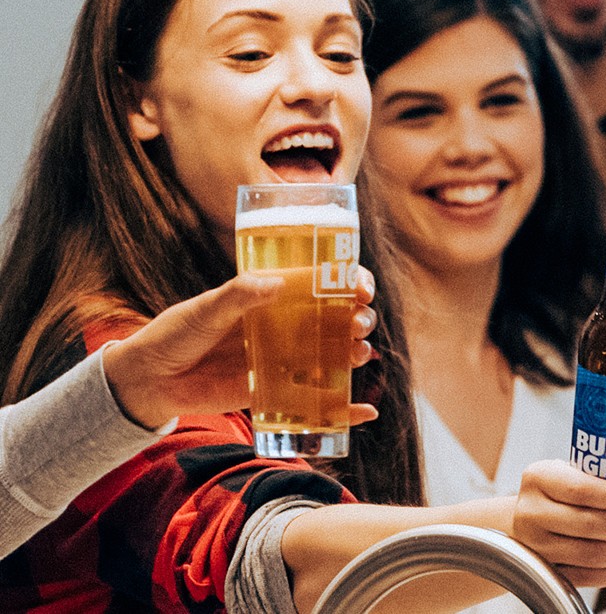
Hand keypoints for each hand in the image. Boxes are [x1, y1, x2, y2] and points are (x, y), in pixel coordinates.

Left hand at [105, 268, 379, 428]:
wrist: (149, 380)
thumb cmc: (175, 333)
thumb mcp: (204, 309)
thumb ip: (238, 295)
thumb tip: (275, 284)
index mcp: (272, 298)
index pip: (322, 284)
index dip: (349, 283)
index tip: (360, 289)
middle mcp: (285, 327)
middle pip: (337, 320)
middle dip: (358, 320)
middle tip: (358, 325)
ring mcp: (283, 360)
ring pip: (333, 356)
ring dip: (355, 355)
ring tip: (358, 356)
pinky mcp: (275, 394)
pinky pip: (315, 399)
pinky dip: (344, 408)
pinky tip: (365, 411)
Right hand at [510, 459, 605, 587]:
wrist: (526, 518)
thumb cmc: (558, 491)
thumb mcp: (578, 472)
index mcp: (540, 477)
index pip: (580, 488)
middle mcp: (531, 511)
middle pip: (587, 524)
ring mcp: (536, 545)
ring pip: (588, 554)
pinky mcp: (546, 569)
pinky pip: (585, 577)